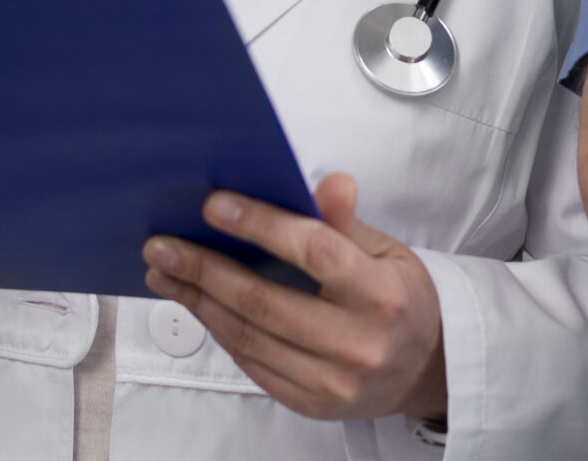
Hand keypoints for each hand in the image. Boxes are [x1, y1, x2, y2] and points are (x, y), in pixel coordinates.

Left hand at [141, 174, 444, 422]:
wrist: (425, 369)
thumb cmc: (399, 298)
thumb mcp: (386, 250)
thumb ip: (346, 221)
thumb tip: (330, 183)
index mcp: (380, 294)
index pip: (314, 252)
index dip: (261, 225)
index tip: (214, 205)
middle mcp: (357, 343)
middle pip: (264, 301)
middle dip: (204, 269)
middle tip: (162, 245)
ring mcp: (333, 381)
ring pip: (249, 336)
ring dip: (198, 301)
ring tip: (165, 272)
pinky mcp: (311, 403)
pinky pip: (252, 363)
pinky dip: (218, 329)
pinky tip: (197, 303)